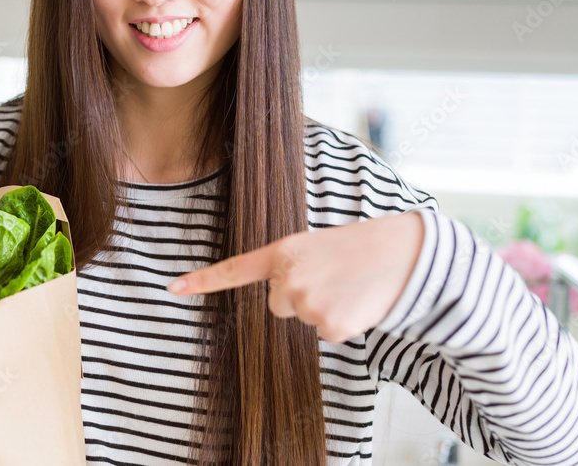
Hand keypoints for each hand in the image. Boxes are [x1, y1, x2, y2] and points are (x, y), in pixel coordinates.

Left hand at [165, 211, 425, 343]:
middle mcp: (287, 280)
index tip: (173, 288)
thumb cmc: (361, 246)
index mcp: (283, 252)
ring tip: (349, 284)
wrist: (403, 253)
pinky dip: (343, 322)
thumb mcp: (317, 246)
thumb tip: (284, 298)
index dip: (203, 281)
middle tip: (332, 275)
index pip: (236, 270)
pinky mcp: (329, 327)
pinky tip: (358, 301)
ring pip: (304, 318)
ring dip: (324, 307)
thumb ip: (292, 267)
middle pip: (278, 304)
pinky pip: (326, 332)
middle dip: (300, 295)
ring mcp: (306, 305)